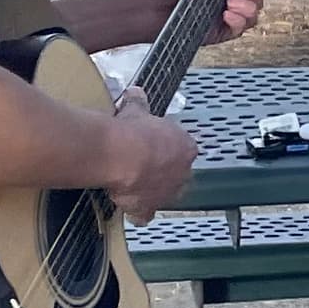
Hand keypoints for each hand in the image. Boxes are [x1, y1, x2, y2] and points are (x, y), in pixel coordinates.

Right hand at [97, 106, 199, 221]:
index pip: (183, 149)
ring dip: (153, 191)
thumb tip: (135, 93)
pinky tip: (130, 208)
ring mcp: (166, 193)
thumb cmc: (134, 131)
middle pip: (178, 174)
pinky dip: (138, 213)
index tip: (153, 145)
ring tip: (134, 184)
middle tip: (144, 165)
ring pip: (164, 195)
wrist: (123, 155)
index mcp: (185, 147)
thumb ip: (139, 103)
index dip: (168, 148)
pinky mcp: (148, 208)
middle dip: (164, 171)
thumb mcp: (136, 111)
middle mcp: (182, 172)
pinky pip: (145, 214)